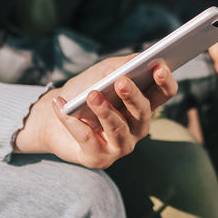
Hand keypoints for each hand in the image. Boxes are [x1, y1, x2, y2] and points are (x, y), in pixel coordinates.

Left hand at [15, 56, 177, 168]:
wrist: (52, 120)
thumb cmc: (84, 93)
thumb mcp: (103, 73)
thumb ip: (122, 65)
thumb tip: (140, 58)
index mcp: (143, 105)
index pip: (164, 94)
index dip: (165, 82)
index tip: (159, 67)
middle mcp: (137, 128)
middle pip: (143, 112)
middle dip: (133, 97)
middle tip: (121, 82)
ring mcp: (120, 146)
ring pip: (118, 128)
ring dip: (104, 111)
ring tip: (91, 95)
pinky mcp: (98, 159)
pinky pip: (88, 139)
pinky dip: (72, 121)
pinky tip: (61, 106)